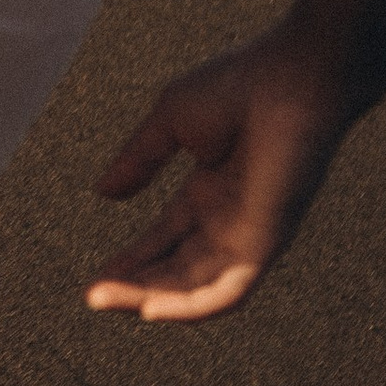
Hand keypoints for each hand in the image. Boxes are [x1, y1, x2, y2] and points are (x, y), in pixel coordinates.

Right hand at [85, 28, 366, 322]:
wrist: (291, 77)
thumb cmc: (240, 85)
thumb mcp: (170, 121)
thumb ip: (139, 159)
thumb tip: (102, 192)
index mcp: (211, 191)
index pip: (166, 238)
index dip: (131, 258)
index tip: (96, 276)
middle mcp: (230, 221)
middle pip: (176, 269)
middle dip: (134, 284)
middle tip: (94, 296)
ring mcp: (249, 235)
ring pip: (197, 288)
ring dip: (151, 299)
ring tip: (107, 300)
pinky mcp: (267, 243)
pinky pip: (228, 291)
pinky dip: (190, 306)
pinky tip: (152, 309)